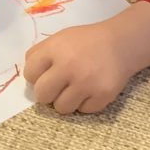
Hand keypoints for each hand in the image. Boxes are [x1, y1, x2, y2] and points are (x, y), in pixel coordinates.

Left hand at [24, 1, 149, 114]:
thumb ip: (40, 53)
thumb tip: (28, 77)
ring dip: (66, 100)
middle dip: (48, 92)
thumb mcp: (60, 38)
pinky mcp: (102, 96)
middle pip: (42, 95)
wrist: (121, 43)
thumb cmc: (86, 41)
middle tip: (58, 85)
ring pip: (61, 108)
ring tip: (76, 88)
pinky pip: (83, 111)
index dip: (35, 76)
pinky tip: (91, 89)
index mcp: (55, 49)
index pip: (29, 74)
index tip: (45, 74)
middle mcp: (69, 66)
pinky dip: (85, 103)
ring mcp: (86, 83)